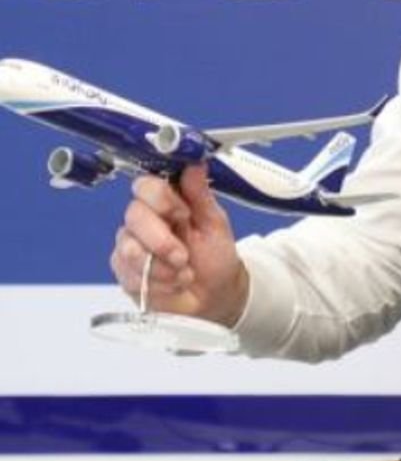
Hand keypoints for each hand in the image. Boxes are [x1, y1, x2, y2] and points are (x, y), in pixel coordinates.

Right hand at [110, 164, 247, 325]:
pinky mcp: (125, 271)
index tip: (183, 214)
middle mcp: (145, 220)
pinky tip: (173, 283)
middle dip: (162, 240)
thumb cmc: (215, 257)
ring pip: (129, 248)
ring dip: (161, 265)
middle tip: (183, 255)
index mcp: (167, 201)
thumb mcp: (214, 223)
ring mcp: (131, 245)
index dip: (162, 199)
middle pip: (134, 215)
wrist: (214, 295)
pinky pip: (129, 273)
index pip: (146, 185)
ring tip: (184, 272)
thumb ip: (200, 195)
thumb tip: (194, 164)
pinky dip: (156, 281)